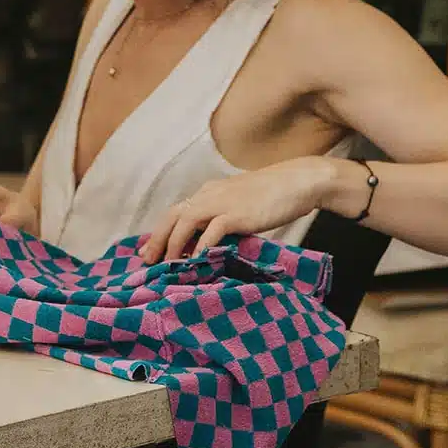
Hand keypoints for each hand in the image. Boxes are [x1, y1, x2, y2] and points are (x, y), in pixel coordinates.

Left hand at [138, 156, 342, 262]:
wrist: (299, 182)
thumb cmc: (273, 195)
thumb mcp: (239, 203)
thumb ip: (222, 217)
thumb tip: (207, 241)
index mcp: (208, 192)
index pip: (176, 211)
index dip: (159, 231)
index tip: (148, 251)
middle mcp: (209, 195)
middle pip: (173, 215)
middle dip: (157, 239)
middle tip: (147, 261)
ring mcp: (223, 203)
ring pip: (186, 221)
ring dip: (174, 244)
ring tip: (168, 265)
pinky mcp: (238, 214)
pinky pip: (212, 231)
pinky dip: (201, 246)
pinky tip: (195, 261)